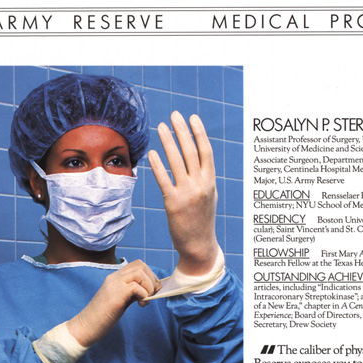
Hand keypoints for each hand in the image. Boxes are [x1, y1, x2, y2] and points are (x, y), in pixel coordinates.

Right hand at [67, 261, 159, 346]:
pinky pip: (136, 286)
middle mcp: (114, 277)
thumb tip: (151, 290)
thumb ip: (133, 292)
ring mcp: (114, 284)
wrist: (86, 326)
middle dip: (152, 280)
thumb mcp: (121, 300)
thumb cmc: (103, 317)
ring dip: (149, 286)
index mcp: (116, 278)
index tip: (151, 291)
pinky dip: (144, 295)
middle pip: (141, 265)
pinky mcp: (116, 294)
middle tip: (150, 295)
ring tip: (145, 300)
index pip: (137, 265)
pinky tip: (140, 305)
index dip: (149, 275)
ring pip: (140, 272)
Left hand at [149, 112, 219, 275]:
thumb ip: (203, 178)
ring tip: (161, 127)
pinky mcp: (173, 203)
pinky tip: (152, 153)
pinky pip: (164, 180)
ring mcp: (187, 194)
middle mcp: (200, 185)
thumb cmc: (202, 220)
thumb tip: (196, 160)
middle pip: (190, 152)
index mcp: (211, 182)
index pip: (205, 152)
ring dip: (168, 142)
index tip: (192, 118)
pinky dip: (158, 165)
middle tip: (174, 115)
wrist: (199, 246)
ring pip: (176, 162)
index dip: (199, 133)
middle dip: (182, 131)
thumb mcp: (209, 196)